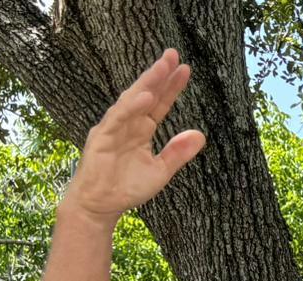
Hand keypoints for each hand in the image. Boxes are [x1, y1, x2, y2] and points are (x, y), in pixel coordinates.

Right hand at [64, 51, 205, 227]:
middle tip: (173, 53)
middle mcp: (128, 124)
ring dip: (147, 83)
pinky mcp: (102, 137)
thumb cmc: (128, 187)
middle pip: (146, 94)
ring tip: (162, 67)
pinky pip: (118, 119)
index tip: (185, 69)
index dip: (172, 87)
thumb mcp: (161, 171)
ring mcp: (114, 128)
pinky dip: (131, 107)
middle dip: (159, 74)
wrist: (102, 205)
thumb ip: (178, 153)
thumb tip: (200, 135)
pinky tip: (146, 96)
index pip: (160, 104)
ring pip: (131, 101)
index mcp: (142, 130)